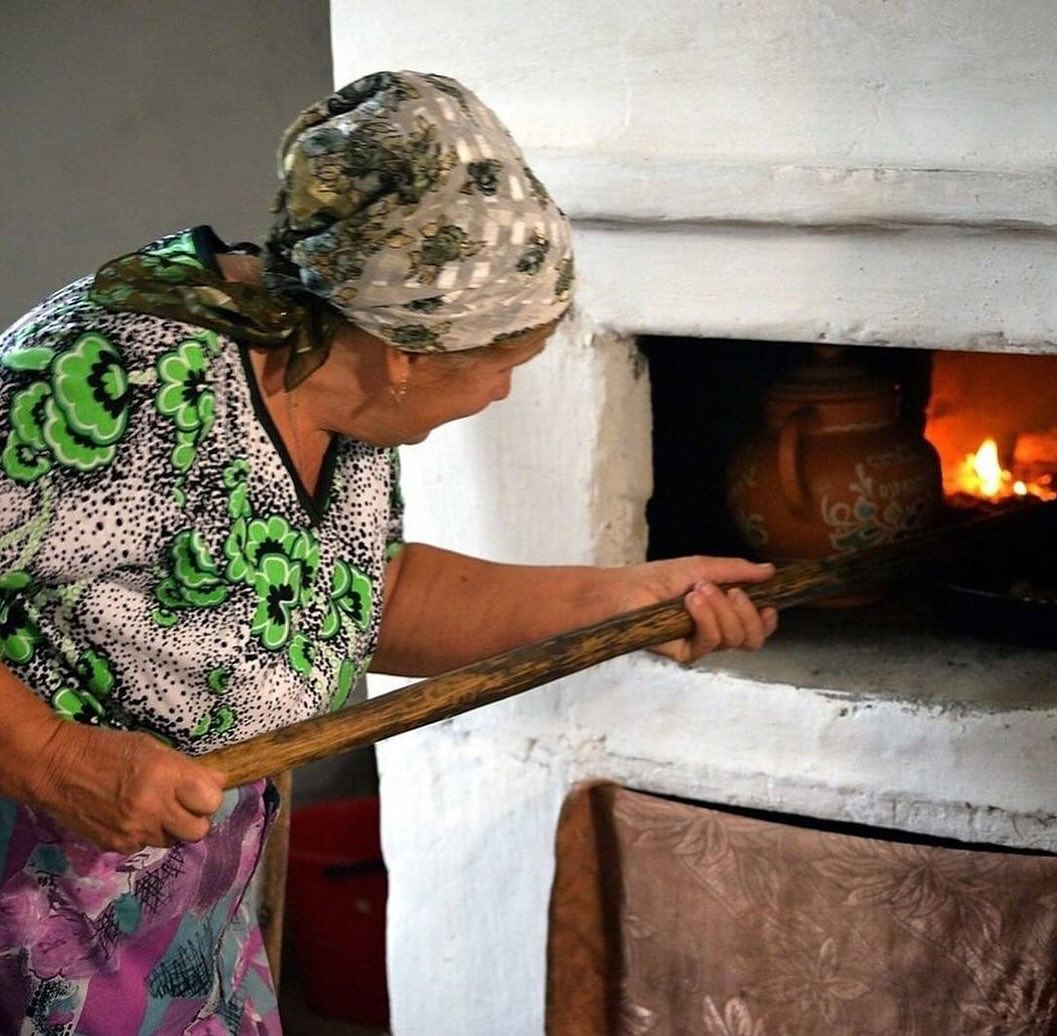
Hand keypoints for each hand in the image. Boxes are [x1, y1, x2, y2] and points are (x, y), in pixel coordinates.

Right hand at [24, 719, 224, 852]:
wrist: (54, 767)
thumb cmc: (106, 748)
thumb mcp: (152, 747)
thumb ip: (187, 768)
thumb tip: (218, 782)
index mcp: (165, 775)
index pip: (212, 800)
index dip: (209, 795)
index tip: (201, 788)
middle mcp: (153, 807)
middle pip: (198, 830)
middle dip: (196, 817)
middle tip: (183, 803)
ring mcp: (133, 830)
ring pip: (173, 841)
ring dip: (171, 827)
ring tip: (155, 808)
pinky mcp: (115, 845)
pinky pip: (145, 845)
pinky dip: (145, 833)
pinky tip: (131, 816)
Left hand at [618, 555, 778, 663]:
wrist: (624, 590)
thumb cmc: (656, 578)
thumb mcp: (701, 567)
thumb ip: (736, 570)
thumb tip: (770, 570)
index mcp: (722, 613)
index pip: (756, 628)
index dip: (767, 621)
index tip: (767, 604)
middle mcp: (715, 631)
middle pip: (752, 639)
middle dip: (746, 612)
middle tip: (729, 590)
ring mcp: (700, 644)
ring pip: (734, 639)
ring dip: (722, 610)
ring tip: (699, 590)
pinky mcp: (686, 653)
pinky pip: (710, 642)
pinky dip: (706, 618)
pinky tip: (691, 601)